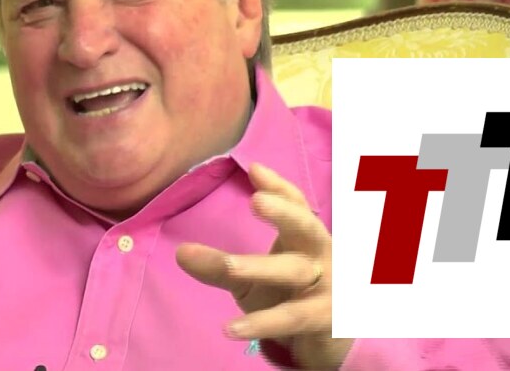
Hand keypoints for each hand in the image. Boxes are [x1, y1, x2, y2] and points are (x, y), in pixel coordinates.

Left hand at [175, 162, 351, 368]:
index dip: (279, 187)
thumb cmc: (290, 296)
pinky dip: (262, 322)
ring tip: (228, 265)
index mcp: (305, 238)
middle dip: (284, 212)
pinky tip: (230, 328)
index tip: (254, 169)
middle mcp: (321, 256)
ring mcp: (328, 287)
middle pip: (307, 228)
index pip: (297, 204)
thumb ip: (219, 266)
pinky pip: (292, 317)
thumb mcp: (251, 280)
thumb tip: (180, 253)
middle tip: (256, 200)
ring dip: (260, 267)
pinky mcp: (326, 319)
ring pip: (294, 272)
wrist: (328, 341)